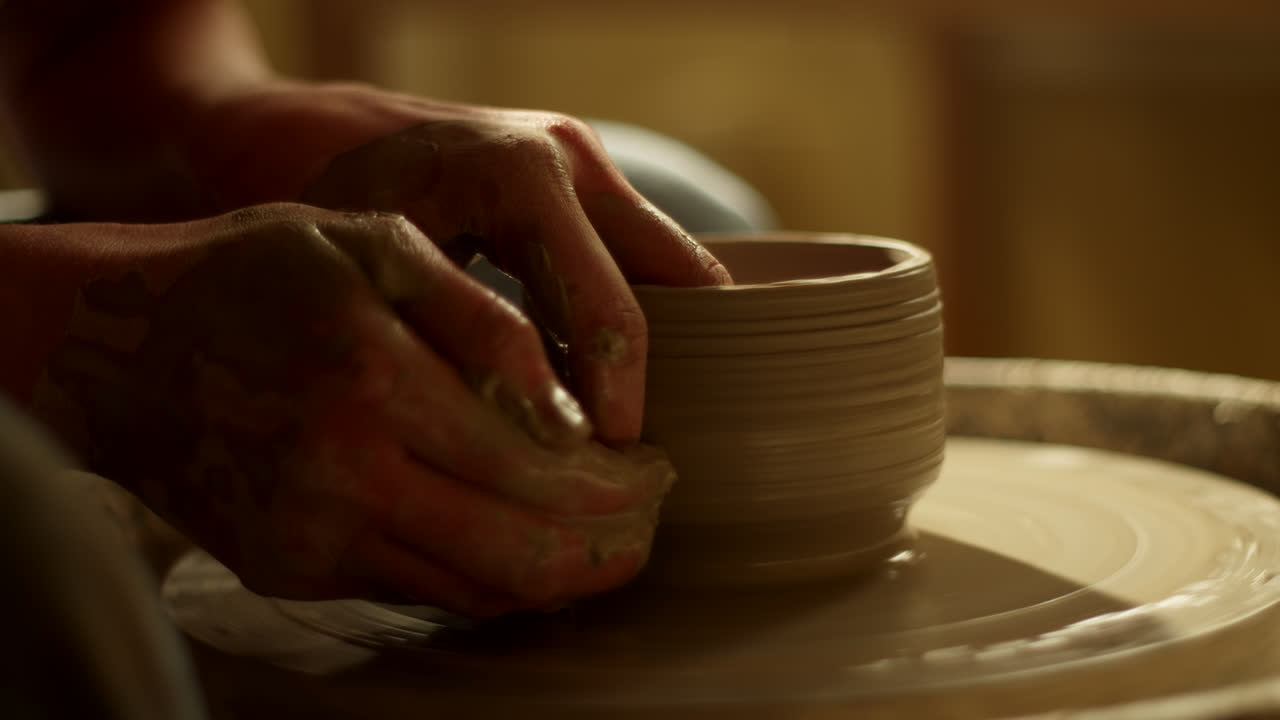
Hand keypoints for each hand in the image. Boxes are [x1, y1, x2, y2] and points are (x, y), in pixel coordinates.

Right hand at [32, 204, 674, 616]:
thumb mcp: (370, 241)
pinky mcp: (293, 568)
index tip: (662, 470)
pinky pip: (423, 592)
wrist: (121, 346)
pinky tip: (528, 547)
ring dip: (563, 576)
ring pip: (479, 589)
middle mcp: (346, 472)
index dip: (622, 486)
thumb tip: (566, 403)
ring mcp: (315, 534)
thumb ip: (477, 316)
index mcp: (378, 378)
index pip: (544, 470)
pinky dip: (493, 580)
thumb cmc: (255, 273)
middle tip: (654, 520)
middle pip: (525, 553)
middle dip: (612, 547)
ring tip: (612, 543)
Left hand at [190, 86, 732, 441]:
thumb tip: (543, 447)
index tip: (608, 468)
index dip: (617, 402)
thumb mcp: (379, 294)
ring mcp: (582, 163)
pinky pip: (645, 259)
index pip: (608, 310)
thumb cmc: (325, 227)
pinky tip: (612, 384)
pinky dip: (637, 320)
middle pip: (677, 279)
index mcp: (518, 176)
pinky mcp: (582, 183)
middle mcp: (565, 157)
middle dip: (668, 375)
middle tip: (641, 461)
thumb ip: (461, 356)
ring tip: (638, 431)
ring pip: (675, 265)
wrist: (295, 147)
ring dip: (669, 345)